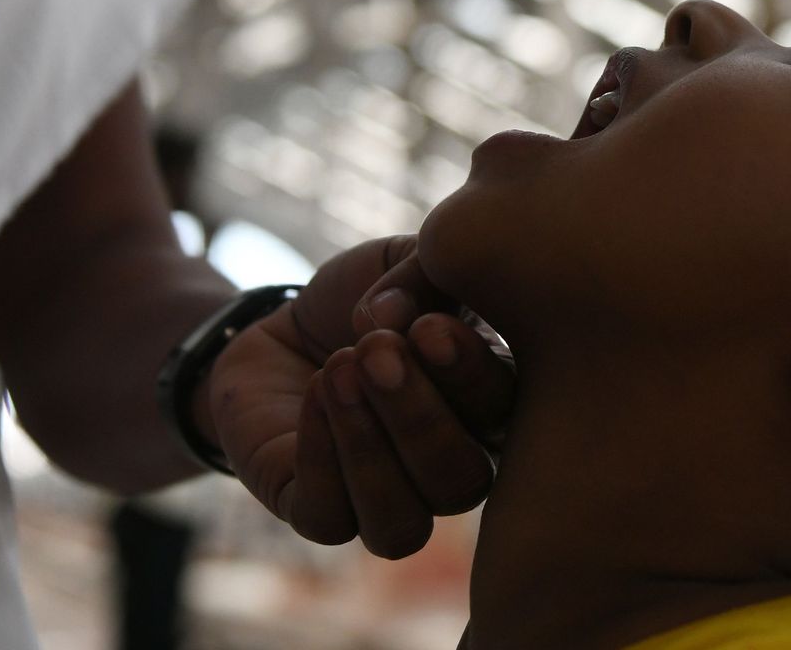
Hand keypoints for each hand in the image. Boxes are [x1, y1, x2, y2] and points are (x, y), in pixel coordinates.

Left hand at [208, 235, 515, 554]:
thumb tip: (397, 319)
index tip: (430, 327)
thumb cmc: (367, 298)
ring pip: (402, 527)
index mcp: (491, 410)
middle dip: (418, 418)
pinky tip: (314, 394)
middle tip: (376, 348)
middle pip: (462, 484)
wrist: (284, 329)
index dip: (472, 379)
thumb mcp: (406, 263)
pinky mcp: (319, 515)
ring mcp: (388, 502)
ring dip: (370, 448)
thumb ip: (427, 275)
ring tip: (338, 370)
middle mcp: (451, 469)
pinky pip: (329, 520)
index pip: (506, 419)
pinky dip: (321, 456)